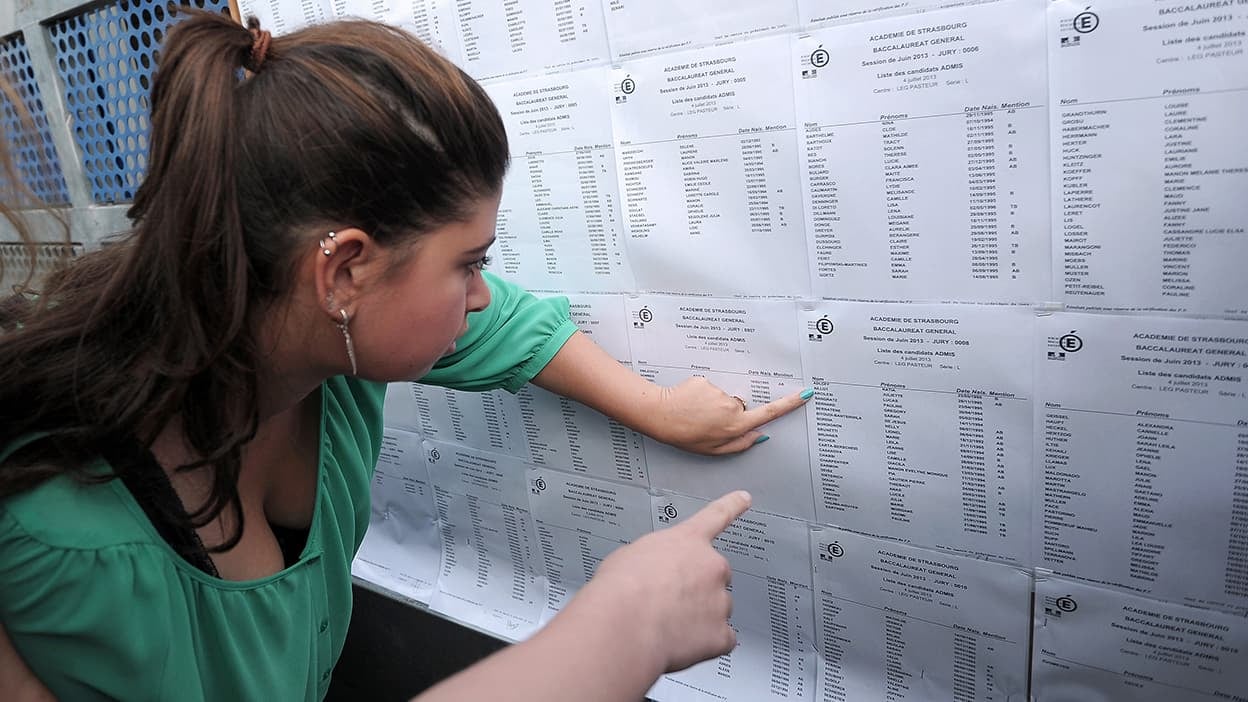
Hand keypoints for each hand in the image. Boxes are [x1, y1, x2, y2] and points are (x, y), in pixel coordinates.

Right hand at [570, 491, 750, 673]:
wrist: (625, 624)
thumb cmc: (621, 589)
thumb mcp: (630, 554)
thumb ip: (655, 557)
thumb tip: (653, 574)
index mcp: (687, 541)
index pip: (716, 516)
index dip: (732, 506)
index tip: (744, 498)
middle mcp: (711, 567)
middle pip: (714, 576)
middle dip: (697, 588)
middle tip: (670, 601)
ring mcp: (720, 601)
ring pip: (717, 610)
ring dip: (699, 617)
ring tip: (667, 624)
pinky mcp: (721, 634)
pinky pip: (721, 640)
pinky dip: (705, 643)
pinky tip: (682, 643)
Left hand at [647, 377, 811, 454]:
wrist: (661, 416)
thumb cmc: (686, 436)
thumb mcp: (714, 450)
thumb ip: (740, 444)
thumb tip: (758, 435)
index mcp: (736, 426)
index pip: (769, 413)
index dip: (790, 404)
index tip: (805, 393)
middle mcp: (732, 407)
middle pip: (741, 406)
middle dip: (730, 412)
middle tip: (708, 422)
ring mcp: (719, 393)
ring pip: (724, 398)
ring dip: (713, 404)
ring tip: (696, 413)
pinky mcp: (707, 381)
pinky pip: (710, 388)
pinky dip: (702, 395)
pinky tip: (690, 403)